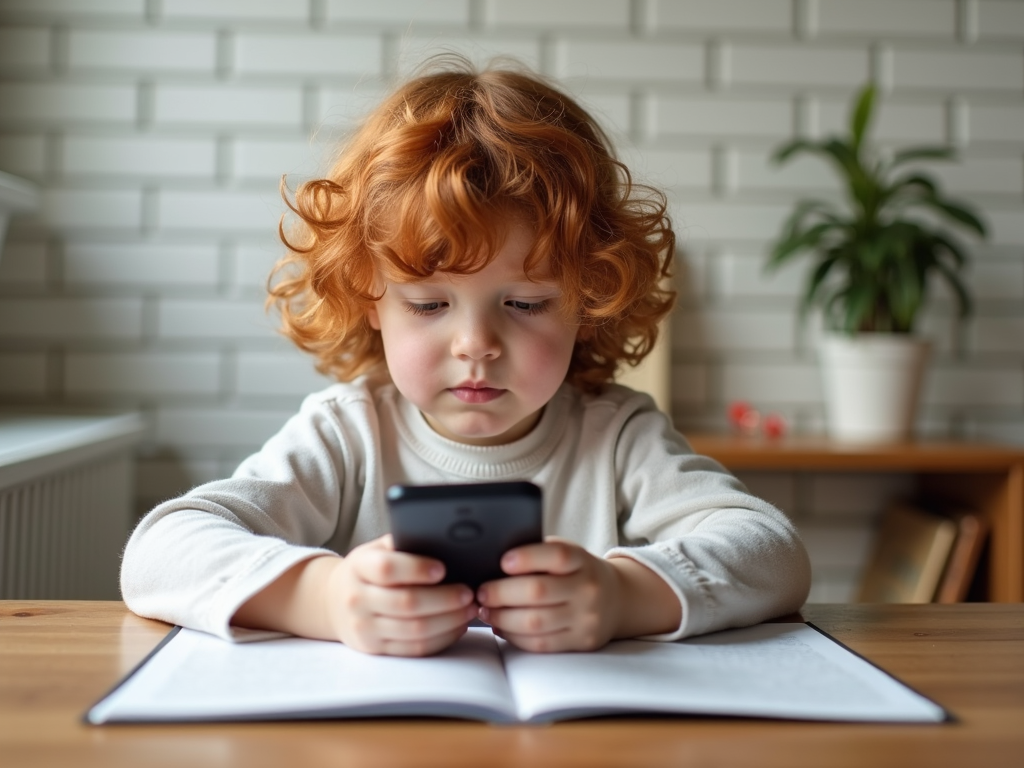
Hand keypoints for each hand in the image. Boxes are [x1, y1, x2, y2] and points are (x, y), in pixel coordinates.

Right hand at [325, 535, 478, 655]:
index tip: (443, 568)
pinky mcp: (376, 650)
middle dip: (444, 599)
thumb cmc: (367, 569)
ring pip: (415, 630)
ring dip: (449, 621)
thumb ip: (403, 543)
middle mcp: (357, 599)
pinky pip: (415, 649)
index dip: (416, 569)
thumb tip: (445, 538)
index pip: (386, 569)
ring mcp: (365, 628)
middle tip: (469, 592)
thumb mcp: (376, 549)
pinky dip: (442, 638)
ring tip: (470, 609)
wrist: (333, 601)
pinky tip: (458, 626)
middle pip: (406, 603)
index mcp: (359, 567)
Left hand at [475, 538, 623, 652]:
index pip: (557, 556)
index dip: (528, 557)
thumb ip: (541, 553)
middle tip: (481, 593)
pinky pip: (541, 644)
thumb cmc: (579, 572)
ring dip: (502, 618)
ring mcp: (586, 618)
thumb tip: (493, 558)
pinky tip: (501, 626)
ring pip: (535, 622)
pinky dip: (514, 636)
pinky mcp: (581, 642)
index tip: (503, 561)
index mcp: (582, 561)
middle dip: (501, 593)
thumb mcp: (569, 553)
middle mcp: (587, 589)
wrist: (618, 599)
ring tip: (485, 611)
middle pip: (538, 592)